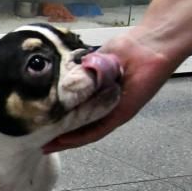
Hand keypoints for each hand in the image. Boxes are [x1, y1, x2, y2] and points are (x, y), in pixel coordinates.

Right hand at [43, 31, 177, 152]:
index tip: (42, 124)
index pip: (78, 112)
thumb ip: (81, 72)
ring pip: (88, 132)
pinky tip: (64, 140)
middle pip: (81, 127)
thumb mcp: (95, 60)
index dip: (61, 121)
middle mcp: (109, 107)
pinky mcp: (123, 113)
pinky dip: (81, 136)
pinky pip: (99, 129)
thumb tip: (59, 78)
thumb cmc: (129, 47)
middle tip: (40, 141)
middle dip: (61, 136)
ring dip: (67, 141)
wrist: (151, 44)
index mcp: (102, 95)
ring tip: (48, 145)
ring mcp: (116, 112)